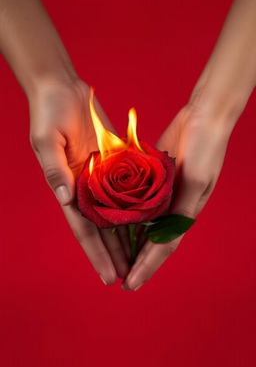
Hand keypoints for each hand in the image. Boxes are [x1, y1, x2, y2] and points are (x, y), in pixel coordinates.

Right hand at [29, 79, 129, 283]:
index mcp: (67, 186)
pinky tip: (147, 222)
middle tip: (129, 278)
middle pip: (103, 229)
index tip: (109, 277)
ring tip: (138, 259)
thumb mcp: (46, 139)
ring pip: (117, 214)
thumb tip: (65, 199)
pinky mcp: (113, 163)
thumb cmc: (49, 111)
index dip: (96, 254)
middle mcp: (85, 187)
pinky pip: (127, 190)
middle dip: (114, 254)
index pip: (84, 229)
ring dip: (126, 237)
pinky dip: (135, 208)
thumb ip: (55, 169)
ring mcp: (100, 177)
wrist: (62, 88)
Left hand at [122, 105, 230, 290]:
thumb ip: (180, 208)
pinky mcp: (156, 178)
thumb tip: (164, 236)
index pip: (163, 247)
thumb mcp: (195, 180)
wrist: (204, 117)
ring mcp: (165, 194)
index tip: (131, 284)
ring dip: (132, 243)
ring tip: (117, 258)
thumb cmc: (205, 148)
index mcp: (186, 212)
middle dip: (138, 261)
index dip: (147, 267)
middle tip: (120, 278)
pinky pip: (139, 202)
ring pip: (144, 224)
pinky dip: (128, 215)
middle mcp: (174, 207)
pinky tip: (115, 222)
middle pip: (153, 240)